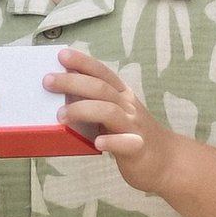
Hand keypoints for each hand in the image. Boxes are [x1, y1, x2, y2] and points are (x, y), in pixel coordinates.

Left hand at [54, 48, 178, 199]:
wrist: (168, 161)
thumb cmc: (133, 136)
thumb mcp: (117, 114)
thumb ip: (96, 104)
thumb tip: (61, 96)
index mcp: (122, 96)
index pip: (102, 73)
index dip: (83, 62)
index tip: (62, 55)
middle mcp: (128, 107)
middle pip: (101, 89)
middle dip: (73, 82)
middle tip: (47, 81)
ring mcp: (134, 127)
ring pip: (109, 111)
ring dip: (83, 110)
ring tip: (61, 116)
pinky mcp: (138, 149)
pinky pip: (126, 143)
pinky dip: (111, 141)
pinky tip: (98, 143)